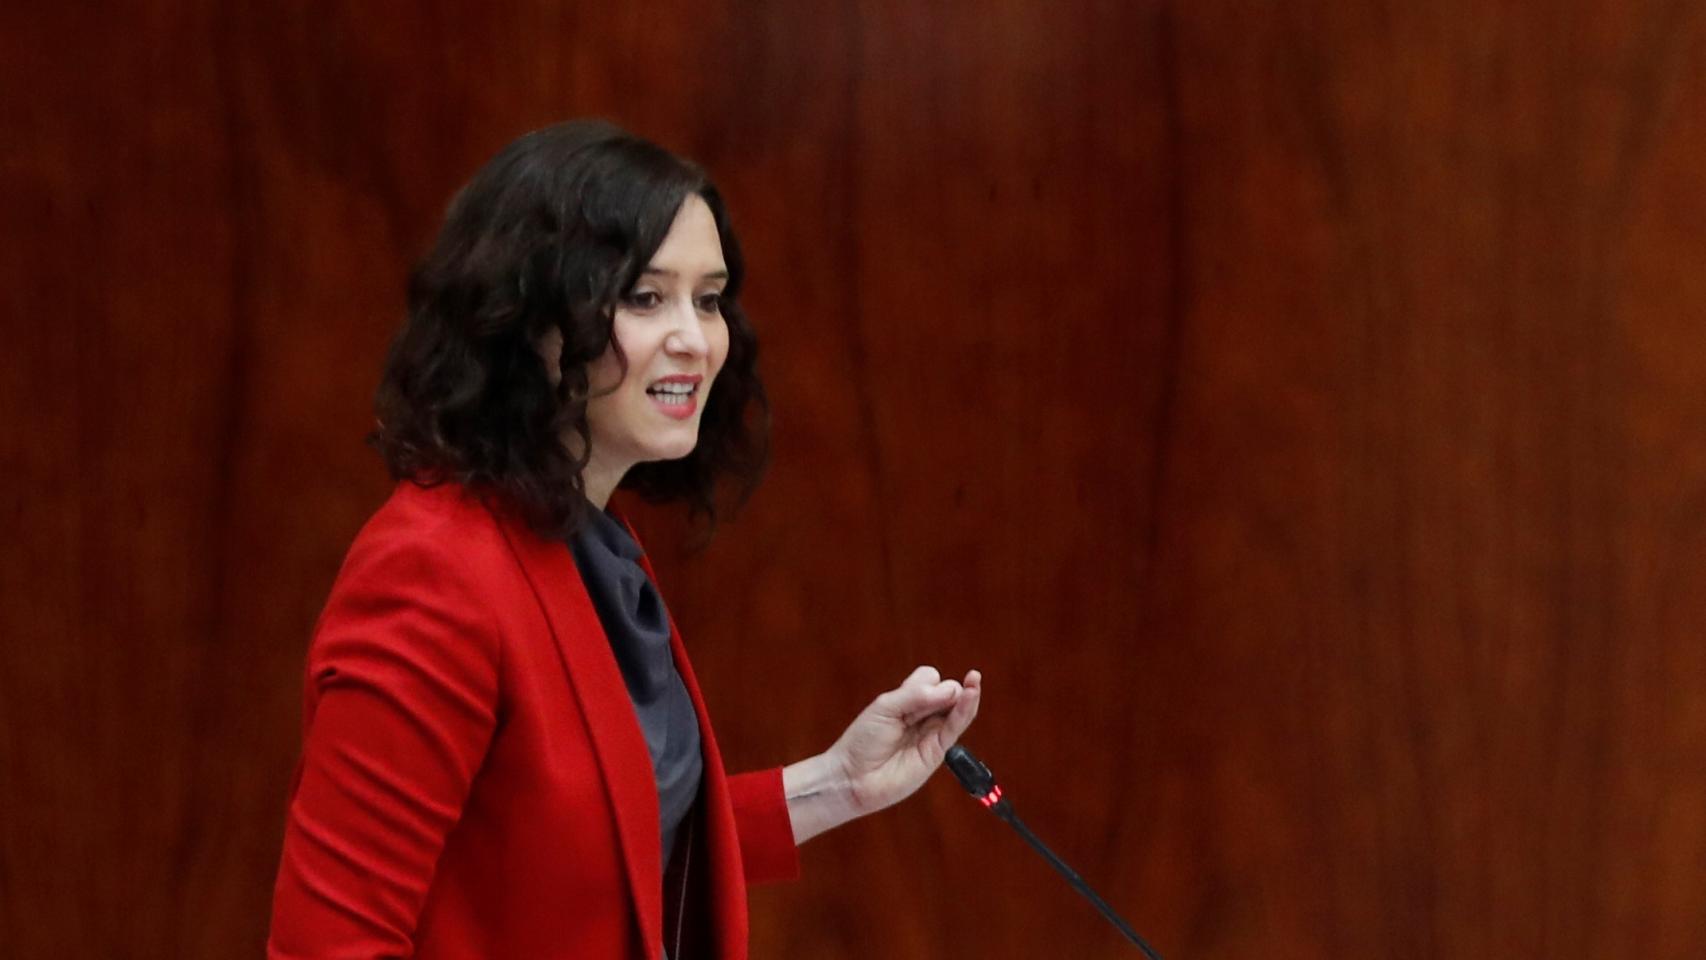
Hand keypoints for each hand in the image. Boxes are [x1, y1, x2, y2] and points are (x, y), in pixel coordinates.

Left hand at [784, 666, 982, 843]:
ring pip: (958, 707)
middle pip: (947, 691)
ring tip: (973, 680)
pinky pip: (956, 727)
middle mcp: (922, 715)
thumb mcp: (885, 707)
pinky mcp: (937, 752)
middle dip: (943, 690)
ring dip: (967, 693)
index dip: (929, 682)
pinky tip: (972, 694)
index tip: (909, 696)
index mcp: (907, 701)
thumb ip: (917, 696)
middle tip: (917, 709)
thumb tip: (952, 690)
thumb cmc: (863, 740)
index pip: (931, 679)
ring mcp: (931, 733)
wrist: (853, 777)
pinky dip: (966, 710)